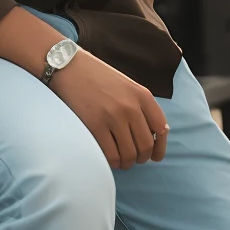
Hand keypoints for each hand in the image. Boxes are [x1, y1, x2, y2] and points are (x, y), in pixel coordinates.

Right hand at [50, 49, 167, 168]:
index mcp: (142, 95)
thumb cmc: (97, 77)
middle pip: (145, 146)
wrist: (68, 66)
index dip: (159, 148)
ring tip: (120, 160)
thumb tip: (154, 135)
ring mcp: (113, 117)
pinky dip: (112, 162)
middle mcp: (131, 106)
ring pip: (129, 154)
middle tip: (133, 159)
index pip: (160, 129)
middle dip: (141, 158)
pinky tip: (109, 158)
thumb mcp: (126, 85)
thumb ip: (140, 107)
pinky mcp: (95, 126)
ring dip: (126, 163)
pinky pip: (111, 155)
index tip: (154, 156)